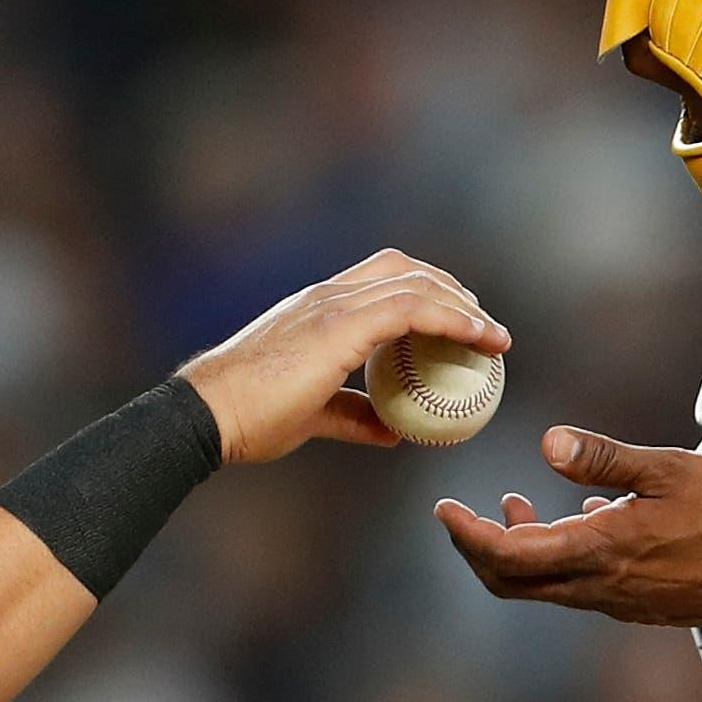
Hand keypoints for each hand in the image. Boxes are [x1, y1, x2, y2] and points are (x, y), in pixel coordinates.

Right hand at [180, 249, 509, 464]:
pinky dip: (451, 319)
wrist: (209, 414)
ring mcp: (333, 304)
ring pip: (415, 284)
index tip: (457, 320)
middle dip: (452, 290)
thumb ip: (354, 416)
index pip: (382, 277)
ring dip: (463, 305)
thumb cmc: (249, 417)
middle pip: (406, 270)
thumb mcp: (313, 415)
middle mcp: (328, 295)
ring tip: (492, 336)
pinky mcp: (341, 324)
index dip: (426, 289)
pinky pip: (412, 309)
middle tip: (482, 327)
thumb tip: (394, 431)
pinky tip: (477, 339)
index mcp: (318, 307)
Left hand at [434, 426, 701, 627]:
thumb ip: (604, 459)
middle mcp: (597, 587)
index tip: (444, 510)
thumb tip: (547, 443)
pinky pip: (576, 587)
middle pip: (512, 581)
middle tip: (462, 513)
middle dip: (478, 547)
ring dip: (516, 550)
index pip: (508, 553)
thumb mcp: (667, 469)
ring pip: (542, 586)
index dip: (466, 534)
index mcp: (598, 551)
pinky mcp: (636, 605)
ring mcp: (616, 602)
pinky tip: (581, 520)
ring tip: (515, 504)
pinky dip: (554, 557)